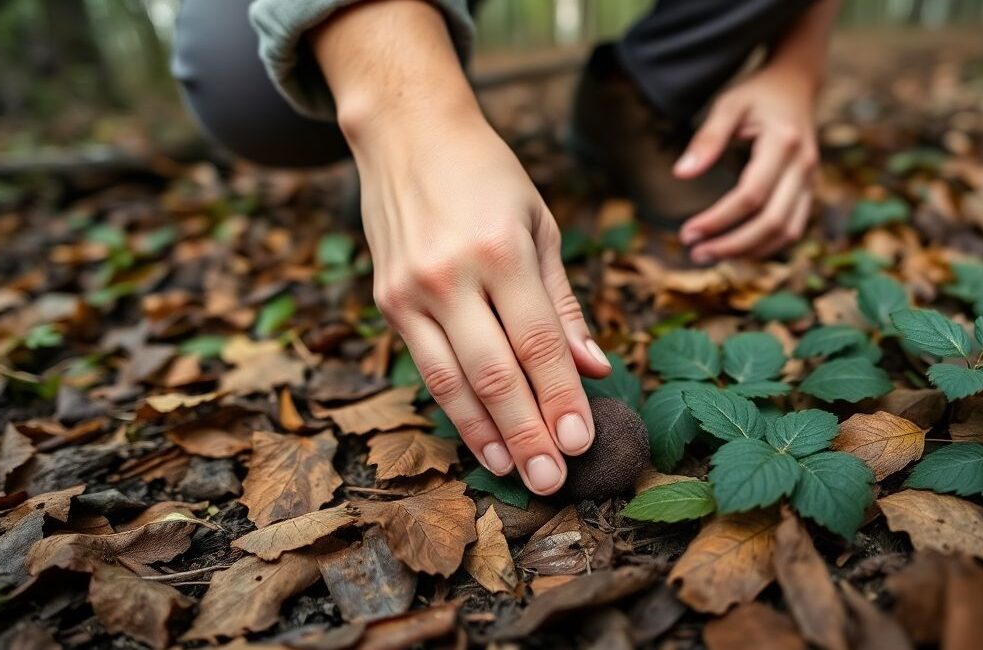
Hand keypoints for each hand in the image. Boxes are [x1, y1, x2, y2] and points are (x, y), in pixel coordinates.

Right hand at [313, 0, 611, 495]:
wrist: (406, 133)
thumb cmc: (487, 175)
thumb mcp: (540, 223)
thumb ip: (564, 302)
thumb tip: (594, 367)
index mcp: (500, 248)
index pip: (538, 341)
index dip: (561, 397)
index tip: (583, 441)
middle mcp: (450, 274)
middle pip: (495, 372)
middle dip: (528, 432)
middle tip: (554, 481)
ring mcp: (411, 291)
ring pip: (453, 382)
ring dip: (488, 436)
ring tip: (518, 475)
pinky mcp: (387, 301)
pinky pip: (426, 368)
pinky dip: (454, 410)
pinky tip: (480, 439)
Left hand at [673, 64, 819, 263]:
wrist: (796, 84)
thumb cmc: (758, 94)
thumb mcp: (728, 105)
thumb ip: (707, 139)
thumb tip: (681, 174)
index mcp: (784, 144)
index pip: (751, 196)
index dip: (718, 220)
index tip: (687, 232)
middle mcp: (804, 166)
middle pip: (772, 222)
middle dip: (733, 245)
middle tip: (696, 253)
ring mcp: (811, 180)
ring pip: (788, 233)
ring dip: (750, 252)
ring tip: (712, 255)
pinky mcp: (810, 190)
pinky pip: (793, 228)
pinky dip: (766, 246)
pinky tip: (736, 249)